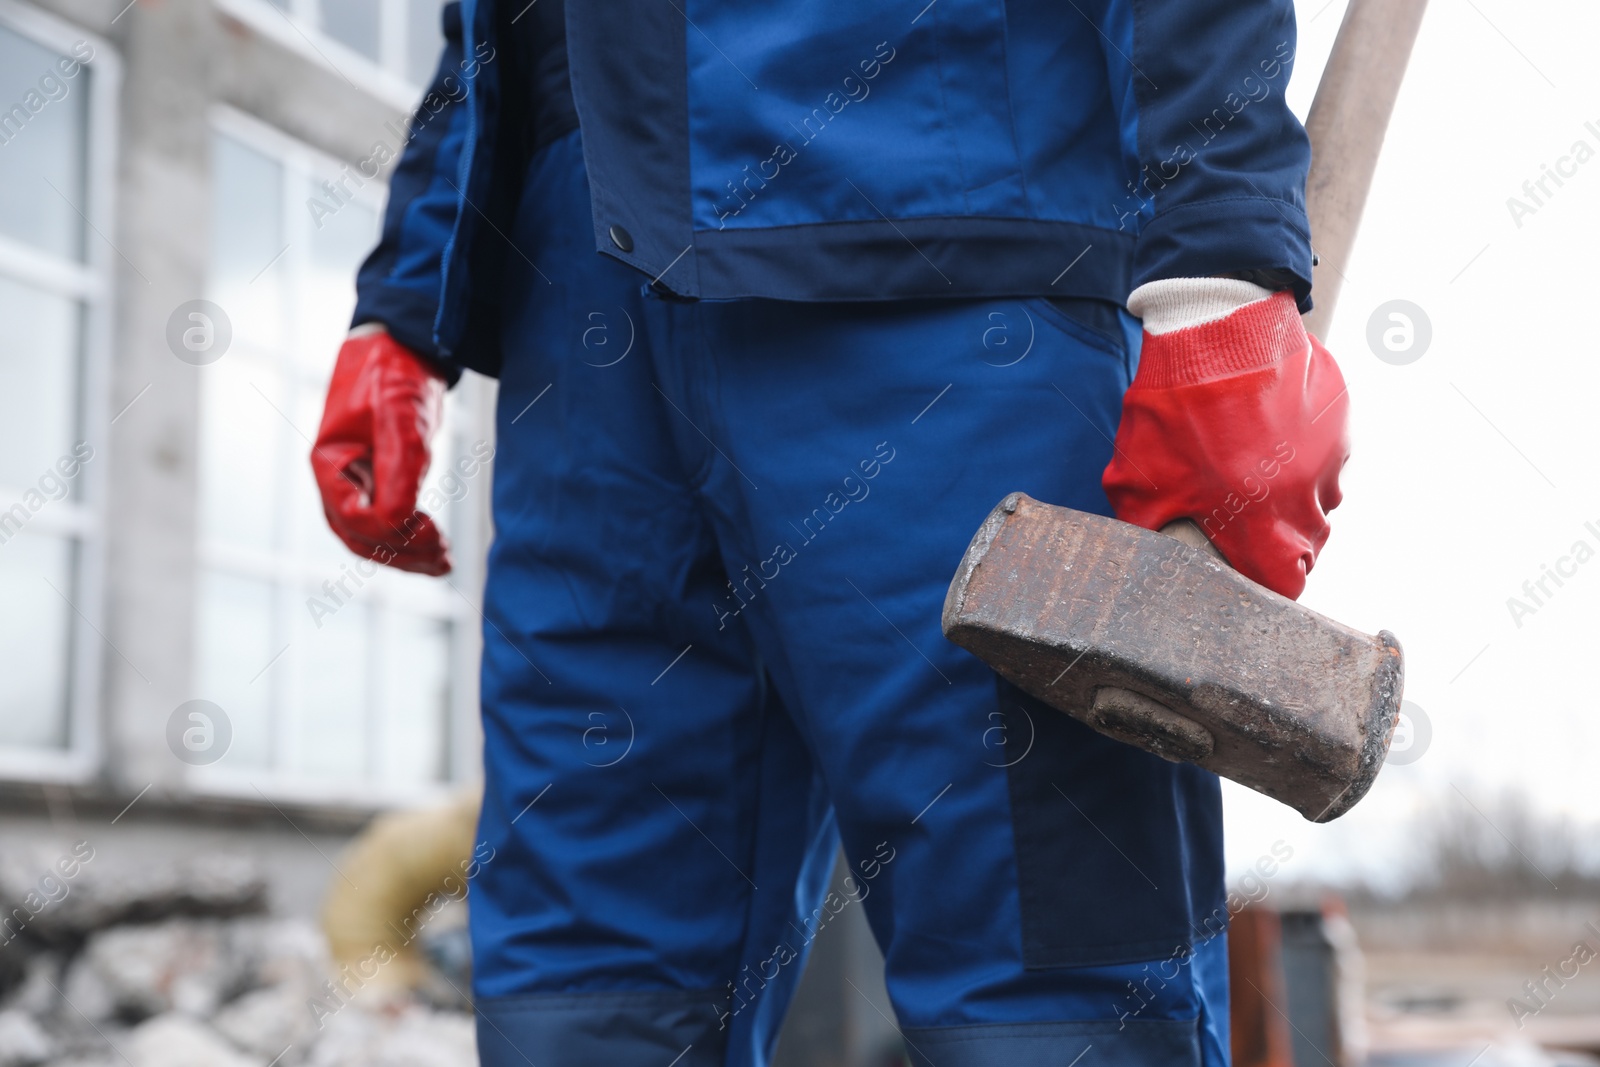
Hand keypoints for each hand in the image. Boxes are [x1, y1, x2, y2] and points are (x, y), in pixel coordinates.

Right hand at [311, 327, 451, 575]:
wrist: (399, 348)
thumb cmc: (393, 373)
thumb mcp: (400, 413)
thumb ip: (400, 464)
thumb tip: (401, 519)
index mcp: (329, 463)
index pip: (353, 517)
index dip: (391, 530)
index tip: (431, 528)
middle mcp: (337, 480)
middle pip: (360, 537)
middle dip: (401, 551)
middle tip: (443, 553)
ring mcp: (355, 485)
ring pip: (373, 539)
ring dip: (408, 555)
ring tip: (445, 562)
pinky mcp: (378, 485)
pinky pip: (387, 526)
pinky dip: (411, 543)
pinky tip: (438, 554)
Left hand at [1103, 286, 1348, 598]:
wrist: (1209, 326)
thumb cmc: (1170, 406)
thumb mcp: (1141, 479)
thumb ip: (1152, 528)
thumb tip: (1151, 555)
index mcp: (1261, 517)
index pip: (1287, 579)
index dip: (1270, 583)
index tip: (1254, 573)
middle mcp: (1306, 491)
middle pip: (1311, 542)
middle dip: (1285, 541)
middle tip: (1251, 522)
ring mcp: (1329, 452)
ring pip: (1324, 496)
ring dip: (1297, 495)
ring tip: (1258, 472)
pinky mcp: (1340, 417)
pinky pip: (1331, 451)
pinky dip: (1307, 452)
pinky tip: (1272, 434)